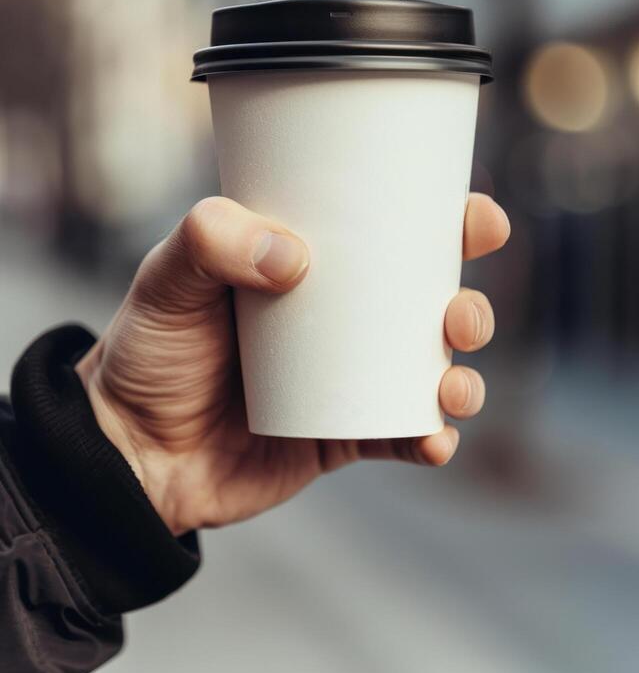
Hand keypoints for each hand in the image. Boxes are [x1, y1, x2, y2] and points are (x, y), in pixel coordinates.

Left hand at [76, 194, 509, 536]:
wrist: (128, 453)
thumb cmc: (148, 350)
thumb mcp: (166, 278)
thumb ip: (210, 241)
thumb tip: (295, 256)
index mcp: (314, 264)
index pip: (393, 232)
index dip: (449, 223)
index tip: (475, 219)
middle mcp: (341, 320)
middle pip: (431, 304)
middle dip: (469, 307)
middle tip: (458, 315)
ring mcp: (347, 381)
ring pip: (431, 372)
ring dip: (464, 379)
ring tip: (451, 386)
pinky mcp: (344, 437)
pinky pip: (403, 437)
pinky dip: (431, 440)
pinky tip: (433, 440)